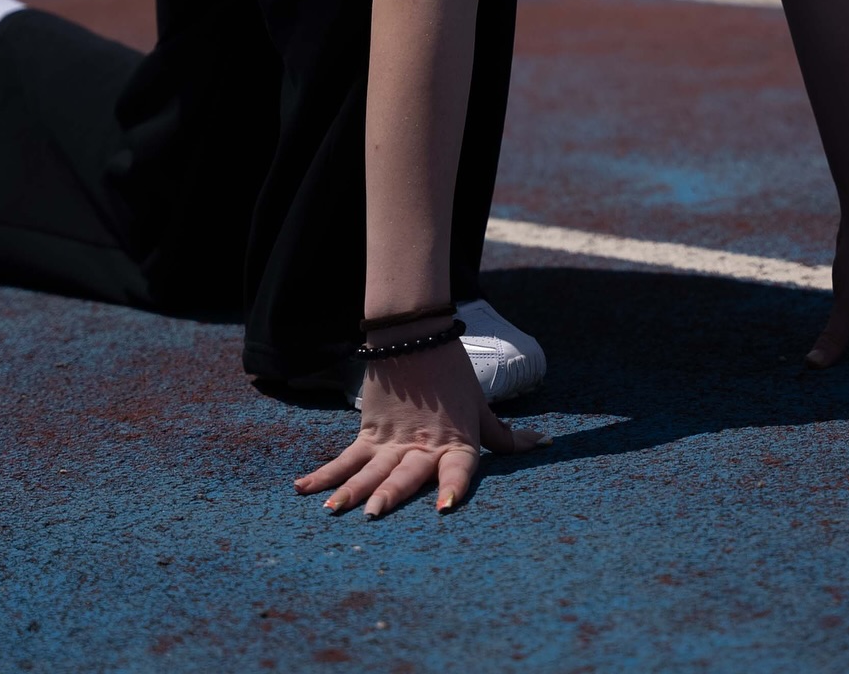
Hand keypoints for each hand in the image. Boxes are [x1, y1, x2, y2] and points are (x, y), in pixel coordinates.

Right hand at [293, 339, 546, 518]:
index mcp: (455, 439)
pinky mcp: (368, 431)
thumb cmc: (454, 375)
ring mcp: (391, 439)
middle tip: (374, 515)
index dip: (453, 485)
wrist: (414, 334)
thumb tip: (545, 444)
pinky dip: (324, 474)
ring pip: (368, 468)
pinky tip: (303, 488)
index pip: (459, 467)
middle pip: (404, 473)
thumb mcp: (480, 407)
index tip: (445, 506)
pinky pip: (345, 457)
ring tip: (334, 509)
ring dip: (351, 489)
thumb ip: (505, 436)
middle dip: (390, 494)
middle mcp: (422, 444)